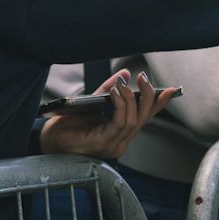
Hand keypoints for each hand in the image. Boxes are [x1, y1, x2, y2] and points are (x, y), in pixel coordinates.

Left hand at [38, 71, 175, 160]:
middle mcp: (119, 142)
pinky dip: (119, 106)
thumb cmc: (67, 125)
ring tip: (123, 83)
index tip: (172, 90)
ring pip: (132, 121)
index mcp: (120, 133)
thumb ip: (108, 91)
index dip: (158, 104)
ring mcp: (111, 146)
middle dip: (147, 96)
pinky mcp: (101, 144)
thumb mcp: (92, 103)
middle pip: (142, 119)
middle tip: (143, 77)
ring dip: (130, 99)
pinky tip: (115, 93)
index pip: (143, 118)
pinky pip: (118, 124)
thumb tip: (124, 74)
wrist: (46, 139)